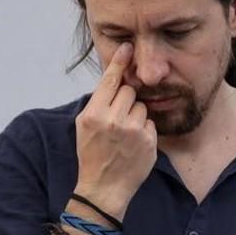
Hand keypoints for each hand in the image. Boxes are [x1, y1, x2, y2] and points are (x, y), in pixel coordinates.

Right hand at [73, 42, 156, 219]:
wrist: (103, 187)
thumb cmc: (92, 154)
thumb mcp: (85, 126)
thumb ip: (99, 102)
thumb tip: (114, 79)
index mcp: (93, 114)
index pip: (110, 81)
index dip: (120, 62)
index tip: (128, 47)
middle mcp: (113, 120)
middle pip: (130, 92)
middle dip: (126, 100)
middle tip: (117, 118)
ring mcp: (133, 131)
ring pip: (142, 106)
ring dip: (136, 115)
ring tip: (124, 134)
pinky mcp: (149, 141)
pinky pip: (150, 122)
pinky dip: (145, 129)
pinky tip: (134, 143)